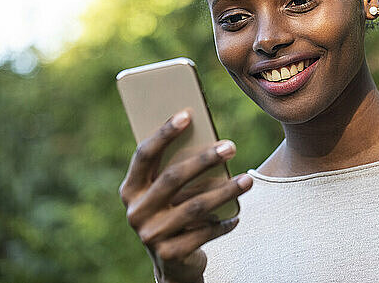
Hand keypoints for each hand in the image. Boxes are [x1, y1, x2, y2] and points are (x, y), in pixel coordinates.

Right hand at [118, 108, 252, 282]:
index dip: (164, 133)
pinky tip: (237, 215)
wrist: (173, 264)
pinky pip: (205, 232)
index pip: (145, 155)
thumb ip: (176, 169)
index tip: (188, 114)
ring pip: (195, 206)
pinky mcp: (170, 254)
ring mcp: (150, 235)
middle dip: (205, 160)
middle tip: (231, 146)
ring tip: (248, 180)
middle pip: (173, 178)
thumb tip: (209, 139)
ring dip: (225, 191)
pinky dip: (224, 223)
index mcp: (130, 189)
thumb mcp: (169, 193)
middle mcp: (135, 212)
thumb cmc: (175, 213)